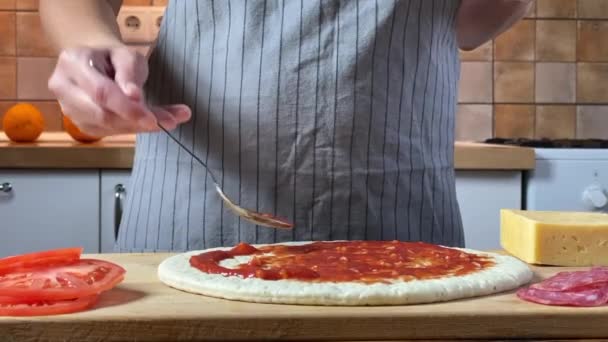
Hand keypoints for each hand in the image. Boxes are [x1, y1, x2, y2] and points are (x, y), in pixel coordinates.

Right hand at [48, 46, 190, 135]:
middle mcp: (64, 88)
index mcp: (72, 63)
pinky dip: (135, 129)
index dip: (127, 108)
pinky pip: (110, 132)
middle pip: (102, 114)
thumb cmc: (112, 56)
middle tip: (170, 121)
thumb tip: (134, 97)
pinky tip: (154, 123)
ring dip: (140, 127)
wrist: (96, 62)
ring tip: (170, 120)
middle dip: (137, 121)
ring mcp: (70, 110)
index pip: (100, 92)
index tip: (153, 118)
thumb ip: (129, 72)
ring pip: (107, 127)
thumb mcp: (126, 54)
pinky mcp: (82, 125)